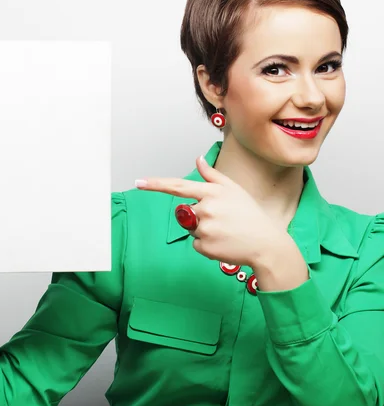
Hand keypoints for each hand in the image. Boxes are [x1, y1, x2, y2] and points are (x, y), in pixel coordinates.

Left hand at [136, 155, 291, 268]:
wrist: (266, 244)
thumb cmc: (250, 214)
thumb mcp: (233, 189)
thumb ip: (212, 175)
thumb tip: (197, 160)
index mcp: (211, 192)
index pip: (178, 186)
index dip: (156, 184)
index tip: (139, 182)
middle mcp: (205, 209)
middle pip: (184, 212)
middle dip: (196, 215)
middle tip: (219, 219)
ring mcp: (204, 228)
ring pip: (190, 228)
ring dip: (202, 230)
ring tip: (224, 230)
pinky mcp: (204, 246)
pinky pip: (195, 243)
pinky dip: (206, 244)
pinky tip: (223, 242)